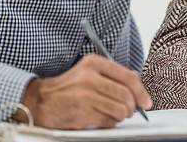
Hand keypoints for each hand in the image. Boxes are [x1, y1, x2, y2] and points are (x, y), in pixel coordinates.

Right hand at [14, 55, 151, 128]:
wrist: (41, 100)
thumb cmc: (68, 87)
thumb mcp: (88, 71)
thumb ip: (112, 75)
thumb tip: (137, 88)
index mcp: (93, 63)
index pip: (128, 76)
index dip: (141, 91)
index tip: (146, 101)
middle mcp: (89, 77)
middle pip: (126, 95)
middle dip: (132, 106)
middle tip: (129, 110)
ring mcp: (85, 96)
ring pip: (120, 110)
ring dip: (122, 115)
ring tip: (116, 114)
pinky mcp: (82, 114)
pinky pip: (108, 121)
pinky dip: (111, 122)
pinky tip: (103, 118)